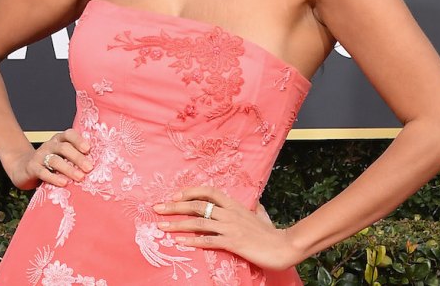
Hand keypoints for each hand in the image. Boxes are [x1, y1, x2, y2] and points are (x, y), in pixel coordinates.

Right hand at [2, 128, 92, 189]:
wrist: (23, 168)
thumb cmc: (50, 163)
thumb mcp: (62, 157)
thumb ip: (75, 157)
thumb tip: (98, 165)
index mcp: (59, 140)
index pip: (69, 134)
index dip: (79, 140)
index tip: (88, 149)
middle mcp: (49, 145)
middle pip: (64, 148)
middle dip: (78, 158)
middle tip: (89, 168)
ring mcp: (39, 156)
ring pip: (55, 160)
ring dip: (68, 169)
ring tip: (80, 177)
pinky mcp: (32, 168)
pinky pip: (43, 172)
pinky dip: (54, 178)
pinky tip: (63, 183)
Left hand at [152, 186, 302, 271]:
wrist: (283, 246)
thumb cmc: (271, 232)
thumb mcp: (260, 215)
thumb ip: (254, 208)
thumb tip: (255, 204)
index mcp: (235, 204)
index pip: (209, 191)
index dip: (190, 191)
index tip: (175, 196)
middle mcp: (230, 213)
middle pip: (198, 205)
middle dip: (175, 206)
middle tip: (157, 208)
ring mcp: (230, 227)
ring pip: (199, 222)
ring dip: (177, 223)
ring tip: (161, 225)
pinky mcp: (232, 242)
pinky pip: (208, 240)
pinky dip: (192, 240)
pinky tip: (179, 242)